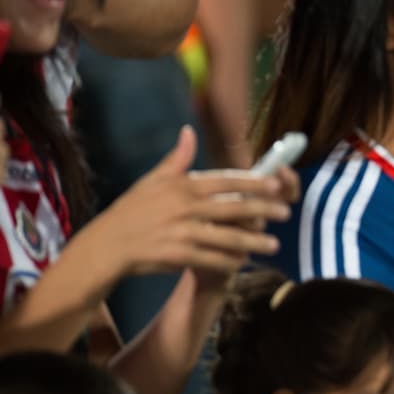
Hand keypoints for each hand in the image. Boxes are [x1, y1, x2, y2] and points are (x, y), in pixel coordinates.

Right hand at [86, 126, 289, 276]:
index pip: (225, 181)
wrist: (108, 244)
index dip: (252, 182)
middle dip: (263, 211)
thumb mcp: (153, 179)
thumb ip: (177, 158)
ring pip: (227, 237)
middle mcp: (185, 208)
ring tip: (274, 245)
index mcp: (183, 187)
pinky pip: (211, 259)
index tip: (275, 185)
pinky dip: (229, 261)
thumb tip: (189, 130)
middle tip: (286, 215)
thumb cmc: (132, 210)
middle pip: (233, 208)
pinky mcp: (177, 255)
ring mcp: (182, 232)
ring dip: (253, 242)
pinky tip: (244, 263)